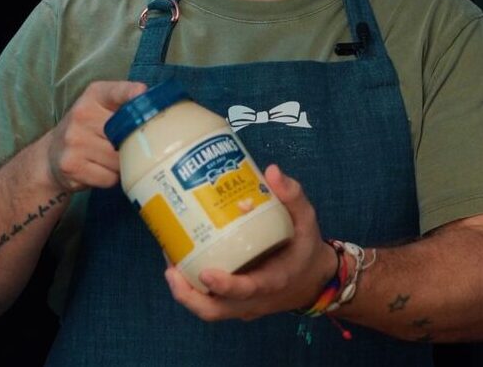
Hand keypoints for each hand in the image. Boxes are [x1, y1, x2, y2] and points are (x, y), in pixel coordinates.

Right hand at [45, 80, 145, 191]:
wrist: (51, 156)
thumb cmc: (87, 130)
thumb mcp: (102, 108)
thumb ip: (127, 105)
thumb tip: (163, 110)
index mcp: (94, 96)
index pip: (115, 92)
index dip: (130, 94)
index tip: (141, 93)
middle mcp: (81, 115)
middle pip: (126, 135)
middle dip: (133, 145)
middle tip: (129, 146)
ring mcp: (74, 141)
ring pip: (119, 160)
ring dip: (122, 164)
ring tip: (110, 158)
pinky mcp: (72, 166)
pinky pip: (109, 178)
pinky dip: (110, 178)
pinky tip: (99, 170)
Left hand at [164, 164, 339, 321]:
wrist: (313, 281)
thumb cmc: (305, 248)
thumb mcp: (306, 221)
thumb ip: (292, 196)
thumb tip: (270, 171)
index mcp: (273, 280)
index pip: (247, 290)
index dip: (225, 286)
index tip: (206, 273)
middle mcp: (254, 300)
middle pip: (214, 310)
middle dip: (188, 294)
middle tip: (171, 269)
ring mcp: (242, 306)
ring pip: (207, 310)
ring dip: (184, 292)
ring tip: (169, 265)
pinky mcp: (234, 304)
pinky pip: (210, 303)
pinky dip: (192, 289)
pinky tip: (180, 264)